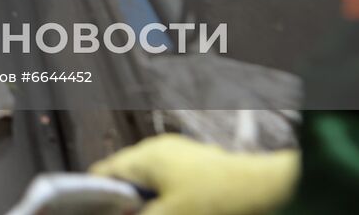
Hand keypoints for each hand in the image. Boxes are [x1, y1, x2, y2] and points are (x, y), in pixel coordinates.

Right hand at [90, 135, 298, 214]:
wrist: (265, 189)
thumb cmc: (216, 201)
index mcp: (145, 157)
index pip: (103, 174)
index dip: (94, 198)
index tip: (93, 214)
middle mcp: (158, 149)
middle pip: (126, 178)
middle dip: (125, 203)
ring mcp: (179, 153)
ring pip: (149, 181)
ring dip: (147, 202)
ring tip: (154, 214)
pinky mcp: (197, 163)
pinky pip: (169, 180)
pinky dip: (165, 197)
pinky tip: (176, 211)